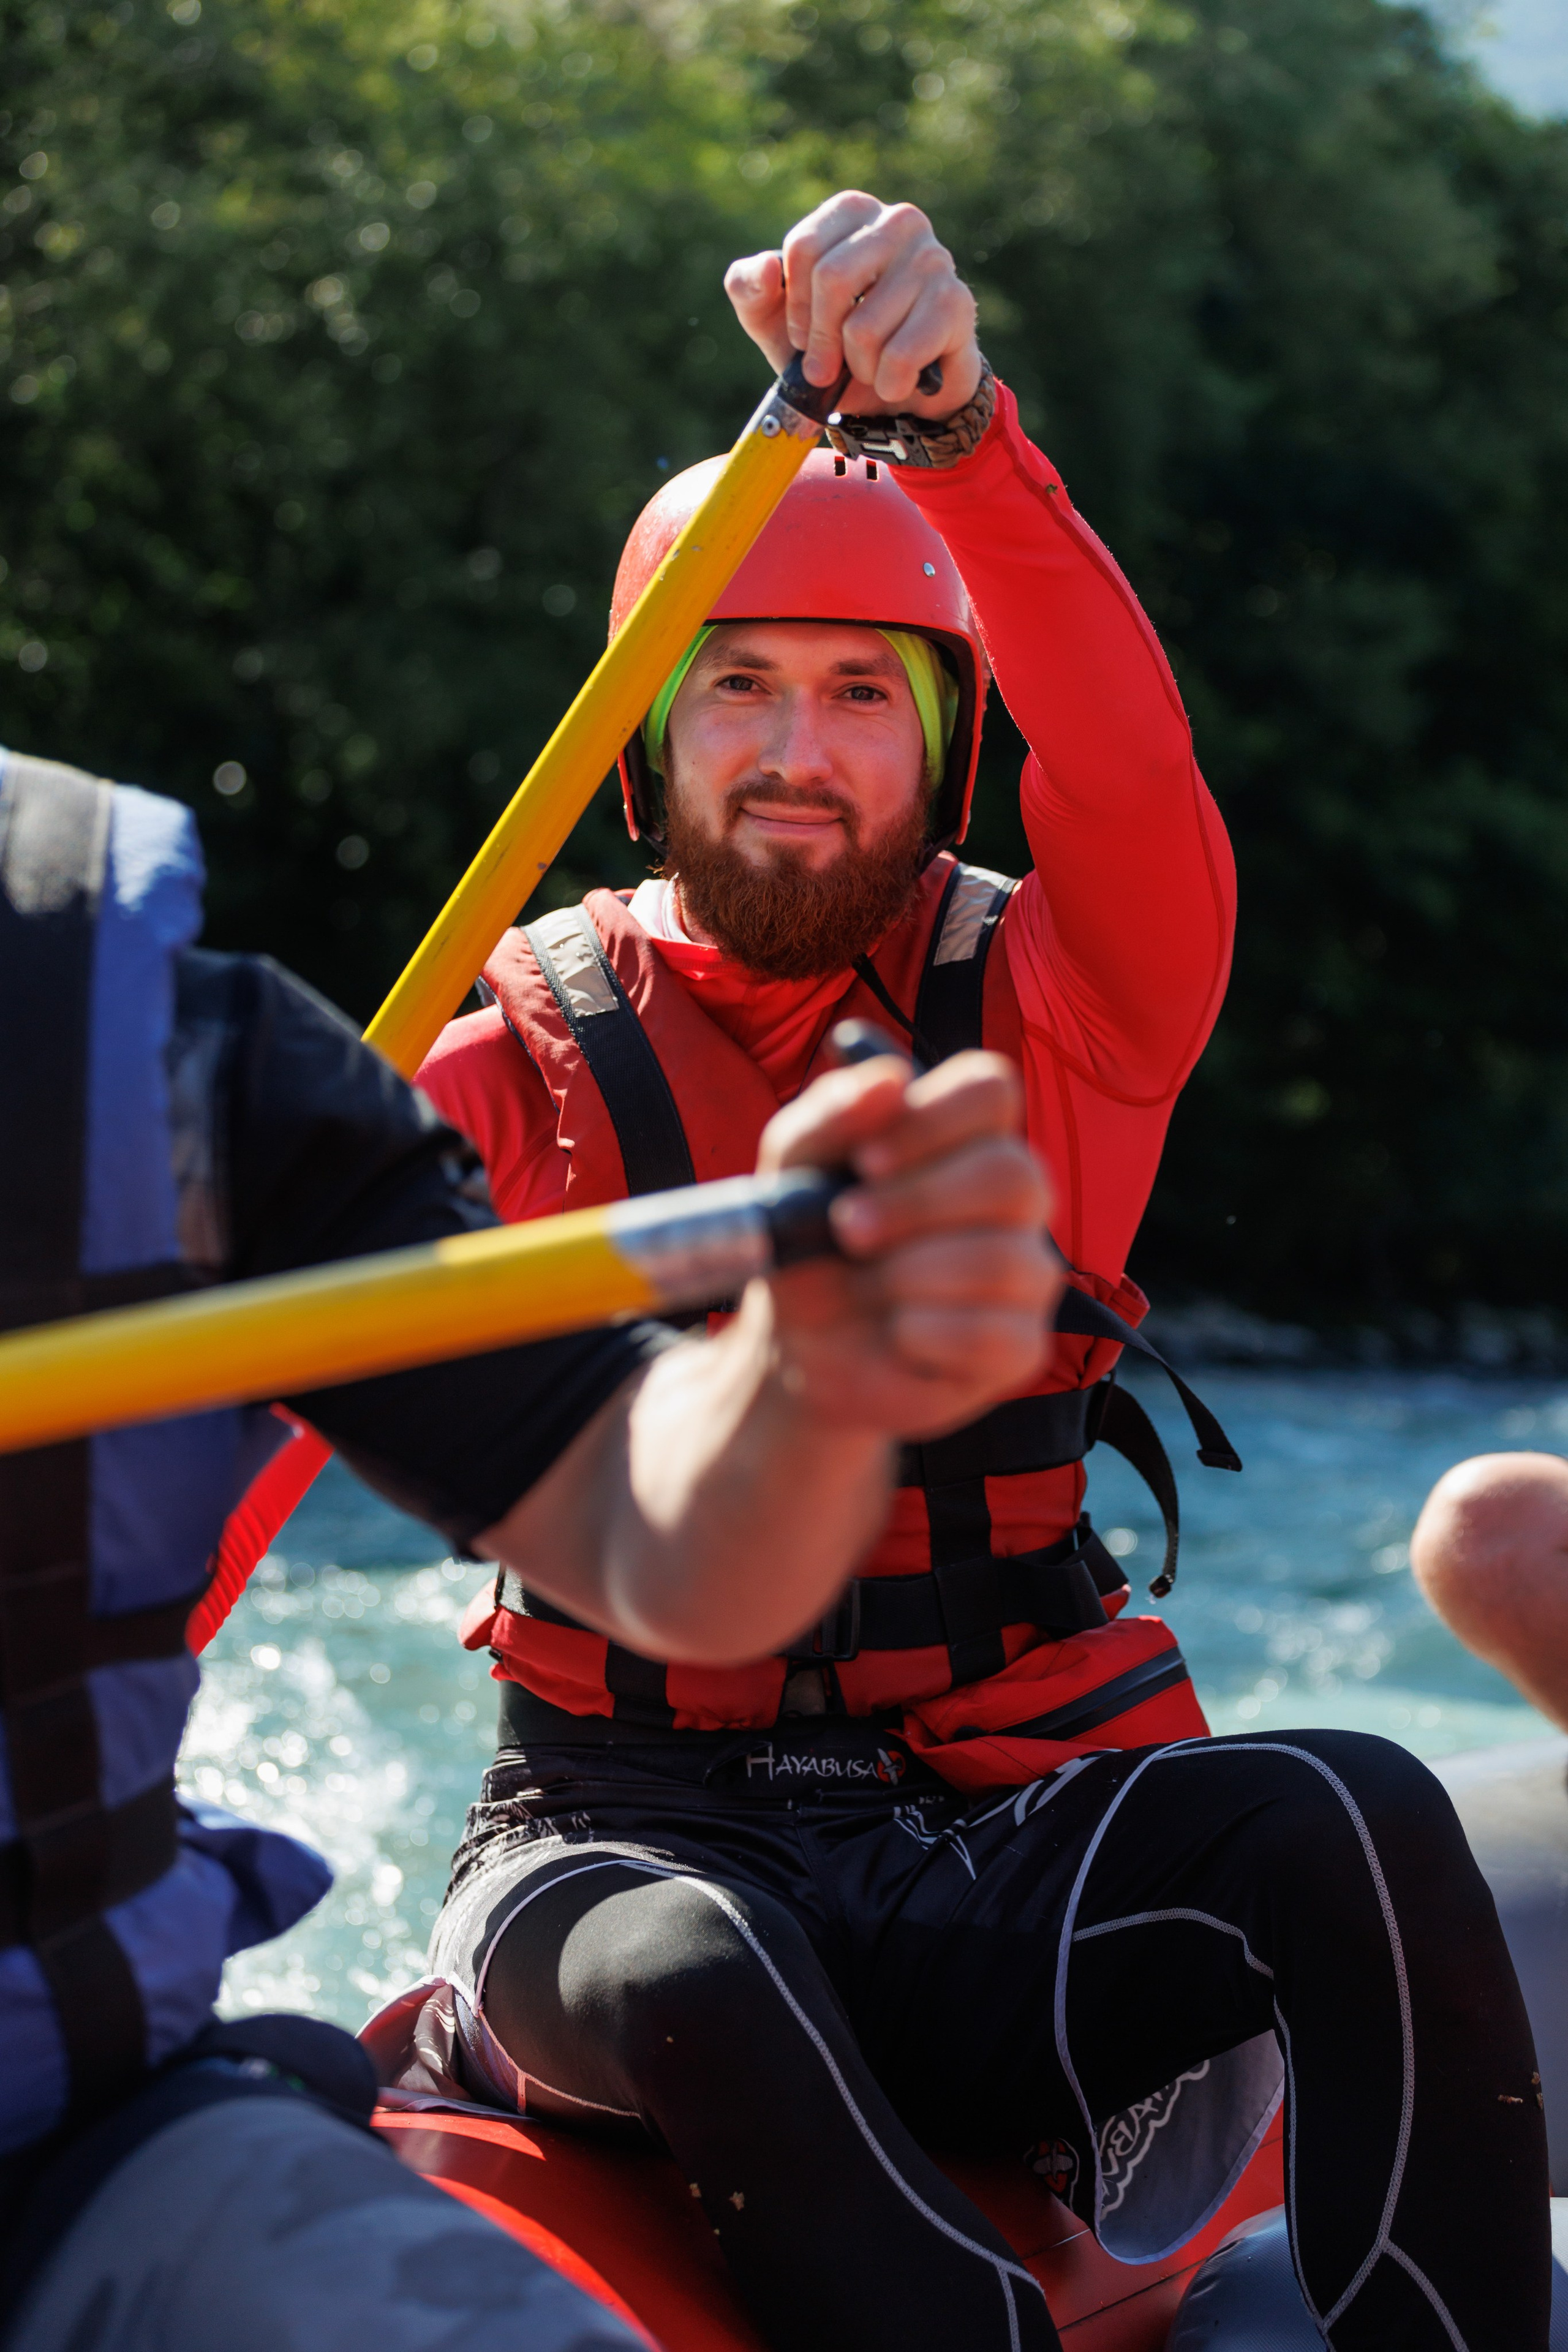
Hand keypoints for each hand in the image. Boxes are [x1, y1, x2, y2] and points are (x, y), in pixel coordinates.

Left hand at [725, 190, 981, 416]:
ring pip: (864, 327)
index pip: (803, 248)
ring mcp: (933, 258)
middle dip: (823, 342)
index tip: (804, 340)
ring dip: (859, 369)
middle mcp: (898, 220)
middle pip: (833, 278)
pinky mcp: (957, 302)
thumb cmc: (836, 350)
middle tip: (829, 369)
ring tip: (872, 368)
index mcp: (852, 211)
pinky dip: (889, 384)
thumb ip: (750, 290)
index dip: (796, 310)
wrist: (899, 398)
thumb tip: (766, 266)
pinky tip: (899, 381)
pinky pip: (899, 356)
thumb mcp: (777, 323)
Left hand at [750, 1048, 1057, 1439]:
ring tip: (867, 1289)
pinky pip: (997, 1335)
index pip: (992, 1090)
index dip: (933, 1118)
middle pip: (1012, 1173)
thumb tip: (889, 1080)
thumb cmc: (811, 1244)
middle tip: (848, 1229)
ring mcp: (1026, 1273)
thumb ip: (830, 1115)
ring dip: (909, 1276)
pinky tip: (896, 1334)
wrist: (798, 1345)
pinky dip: (925, 1334)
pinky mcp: (1021, 1346)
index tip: (866, 1159)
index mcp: (963, 1139)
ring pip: (1004, 1258)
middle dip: (916, 1204)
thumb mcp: (793, 1171)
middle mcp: (1011, 1199)